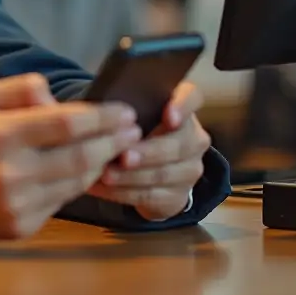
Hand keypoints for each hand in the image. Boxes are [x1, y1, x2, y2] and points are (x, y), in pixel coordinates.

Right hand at [0, 73, 140, 239]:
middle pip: (81, 157)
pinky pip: (61, 203)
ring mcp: (16, 203)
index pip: (67, 123)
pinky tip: (83, 172)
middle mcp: (10, 171)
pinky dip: (76, 186)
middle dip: (114, 142)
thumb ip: (22, 87)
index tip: (124, 112)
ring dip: (101, 165)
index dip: (103, 118)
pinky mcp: (19, 226)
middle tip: (133, 132)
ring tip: (114, 150)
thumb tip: (58, 97)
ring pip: (76, 183)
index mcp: (0, 133)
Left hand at [87, 82, 210, 220]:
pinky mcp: (178, 196)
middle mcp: (194, 138)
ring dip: (131, 176)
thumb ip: (126, 110)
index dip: (182, 107)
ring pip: (163, 174)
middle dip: (148, 152)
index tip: (168, 115)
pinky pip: (151, 196)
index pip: (192, 98)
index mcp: (183, 108)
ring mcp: (190, 169)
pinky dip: (122, 192)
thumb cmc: (132, 128)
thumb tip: (102, 112)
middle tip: (123, 156)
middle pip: (177, 145)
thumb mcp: (131, 113)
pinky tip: (101, 187)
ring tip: (105, 174)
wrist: (146, 166)